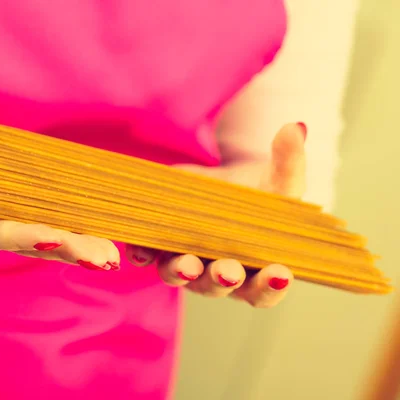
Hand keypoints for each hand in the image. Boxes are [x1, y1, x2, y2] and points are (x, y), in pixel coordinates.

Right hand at [0, 38, 119, 268]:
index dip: (20, 233)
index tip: (53, 236)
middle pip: (25, 242)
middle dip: (64, 250)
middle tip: (102, 258)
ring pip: (39, 242)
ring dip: (76, 250)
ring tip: (111, 257)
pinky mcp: (13, 212)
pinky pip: (45, 227)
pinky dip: (72, 237)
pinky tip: (103, 243)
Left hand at [125, 123, 306, 307]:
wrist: (226, 184)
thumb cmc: (260, 193)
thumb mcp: (279, 179)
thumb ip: (290, 163)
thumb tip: (295, 129)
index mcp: (253, 269)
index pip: (263, 290)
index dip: (270, 286)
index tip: (280, 272)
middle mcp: (216, 273)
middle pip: (218, 288)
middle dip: (223, 280)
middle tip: (229, 271)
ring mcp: (184, 260)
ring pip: (179, 275)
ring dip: (181, 272)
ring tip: (188, 264)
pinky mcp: (158, 242)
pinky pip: (146, 254)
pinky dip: (142, 253)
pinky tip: (140, 251)